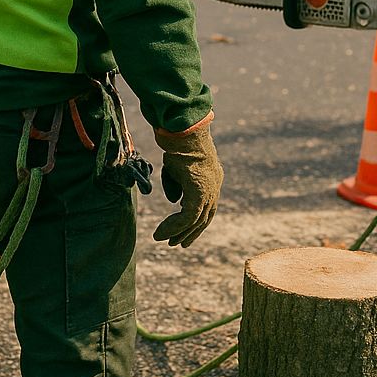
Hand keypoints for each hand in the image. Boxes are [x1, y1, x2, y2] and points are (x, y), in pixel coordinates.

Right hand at [153, 125, 222, 247]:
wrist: (184, 132)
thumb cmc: (179, 144)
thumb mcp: (175, 167)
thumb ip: (176, 185)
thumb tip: (175, 201)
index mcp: (213, 178)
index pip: (207, 204)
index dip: (196, 219)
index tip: (184, 230)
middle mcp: (214, 186)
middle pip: (205, 216)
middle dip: (191, 231)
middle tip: (178, 244)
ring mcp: (209, 190)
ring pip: (196, 220)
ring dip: (179, 232)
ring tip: (166, 241)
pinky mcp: (200, 194)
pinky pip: (187, 218)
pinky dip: (174, 227)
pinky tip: (161, 233)